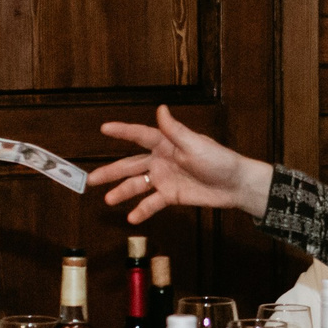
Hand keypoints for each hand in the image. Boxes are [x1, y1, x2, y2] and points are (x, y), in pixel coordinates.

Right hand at [89, 107, 274, 222]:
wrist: (235, 185)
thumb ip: (176, 130)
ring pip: (137, 185)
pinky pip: (152, 203)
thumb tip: (161, 109)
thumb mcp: (196, 145)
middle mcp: (161, 160)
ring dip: (122, 192)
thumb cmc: (219, 160)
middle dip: (111, 171)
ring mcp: (165, 178)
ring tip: (108, 200)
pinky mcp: (171, 195)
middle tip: (92, 179)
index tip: (104, 129)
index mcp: (166, 143)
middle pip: (131, 165)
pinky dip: (142, 210)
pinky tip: (132, 218)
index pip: (140, 136)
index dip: (122, 131)